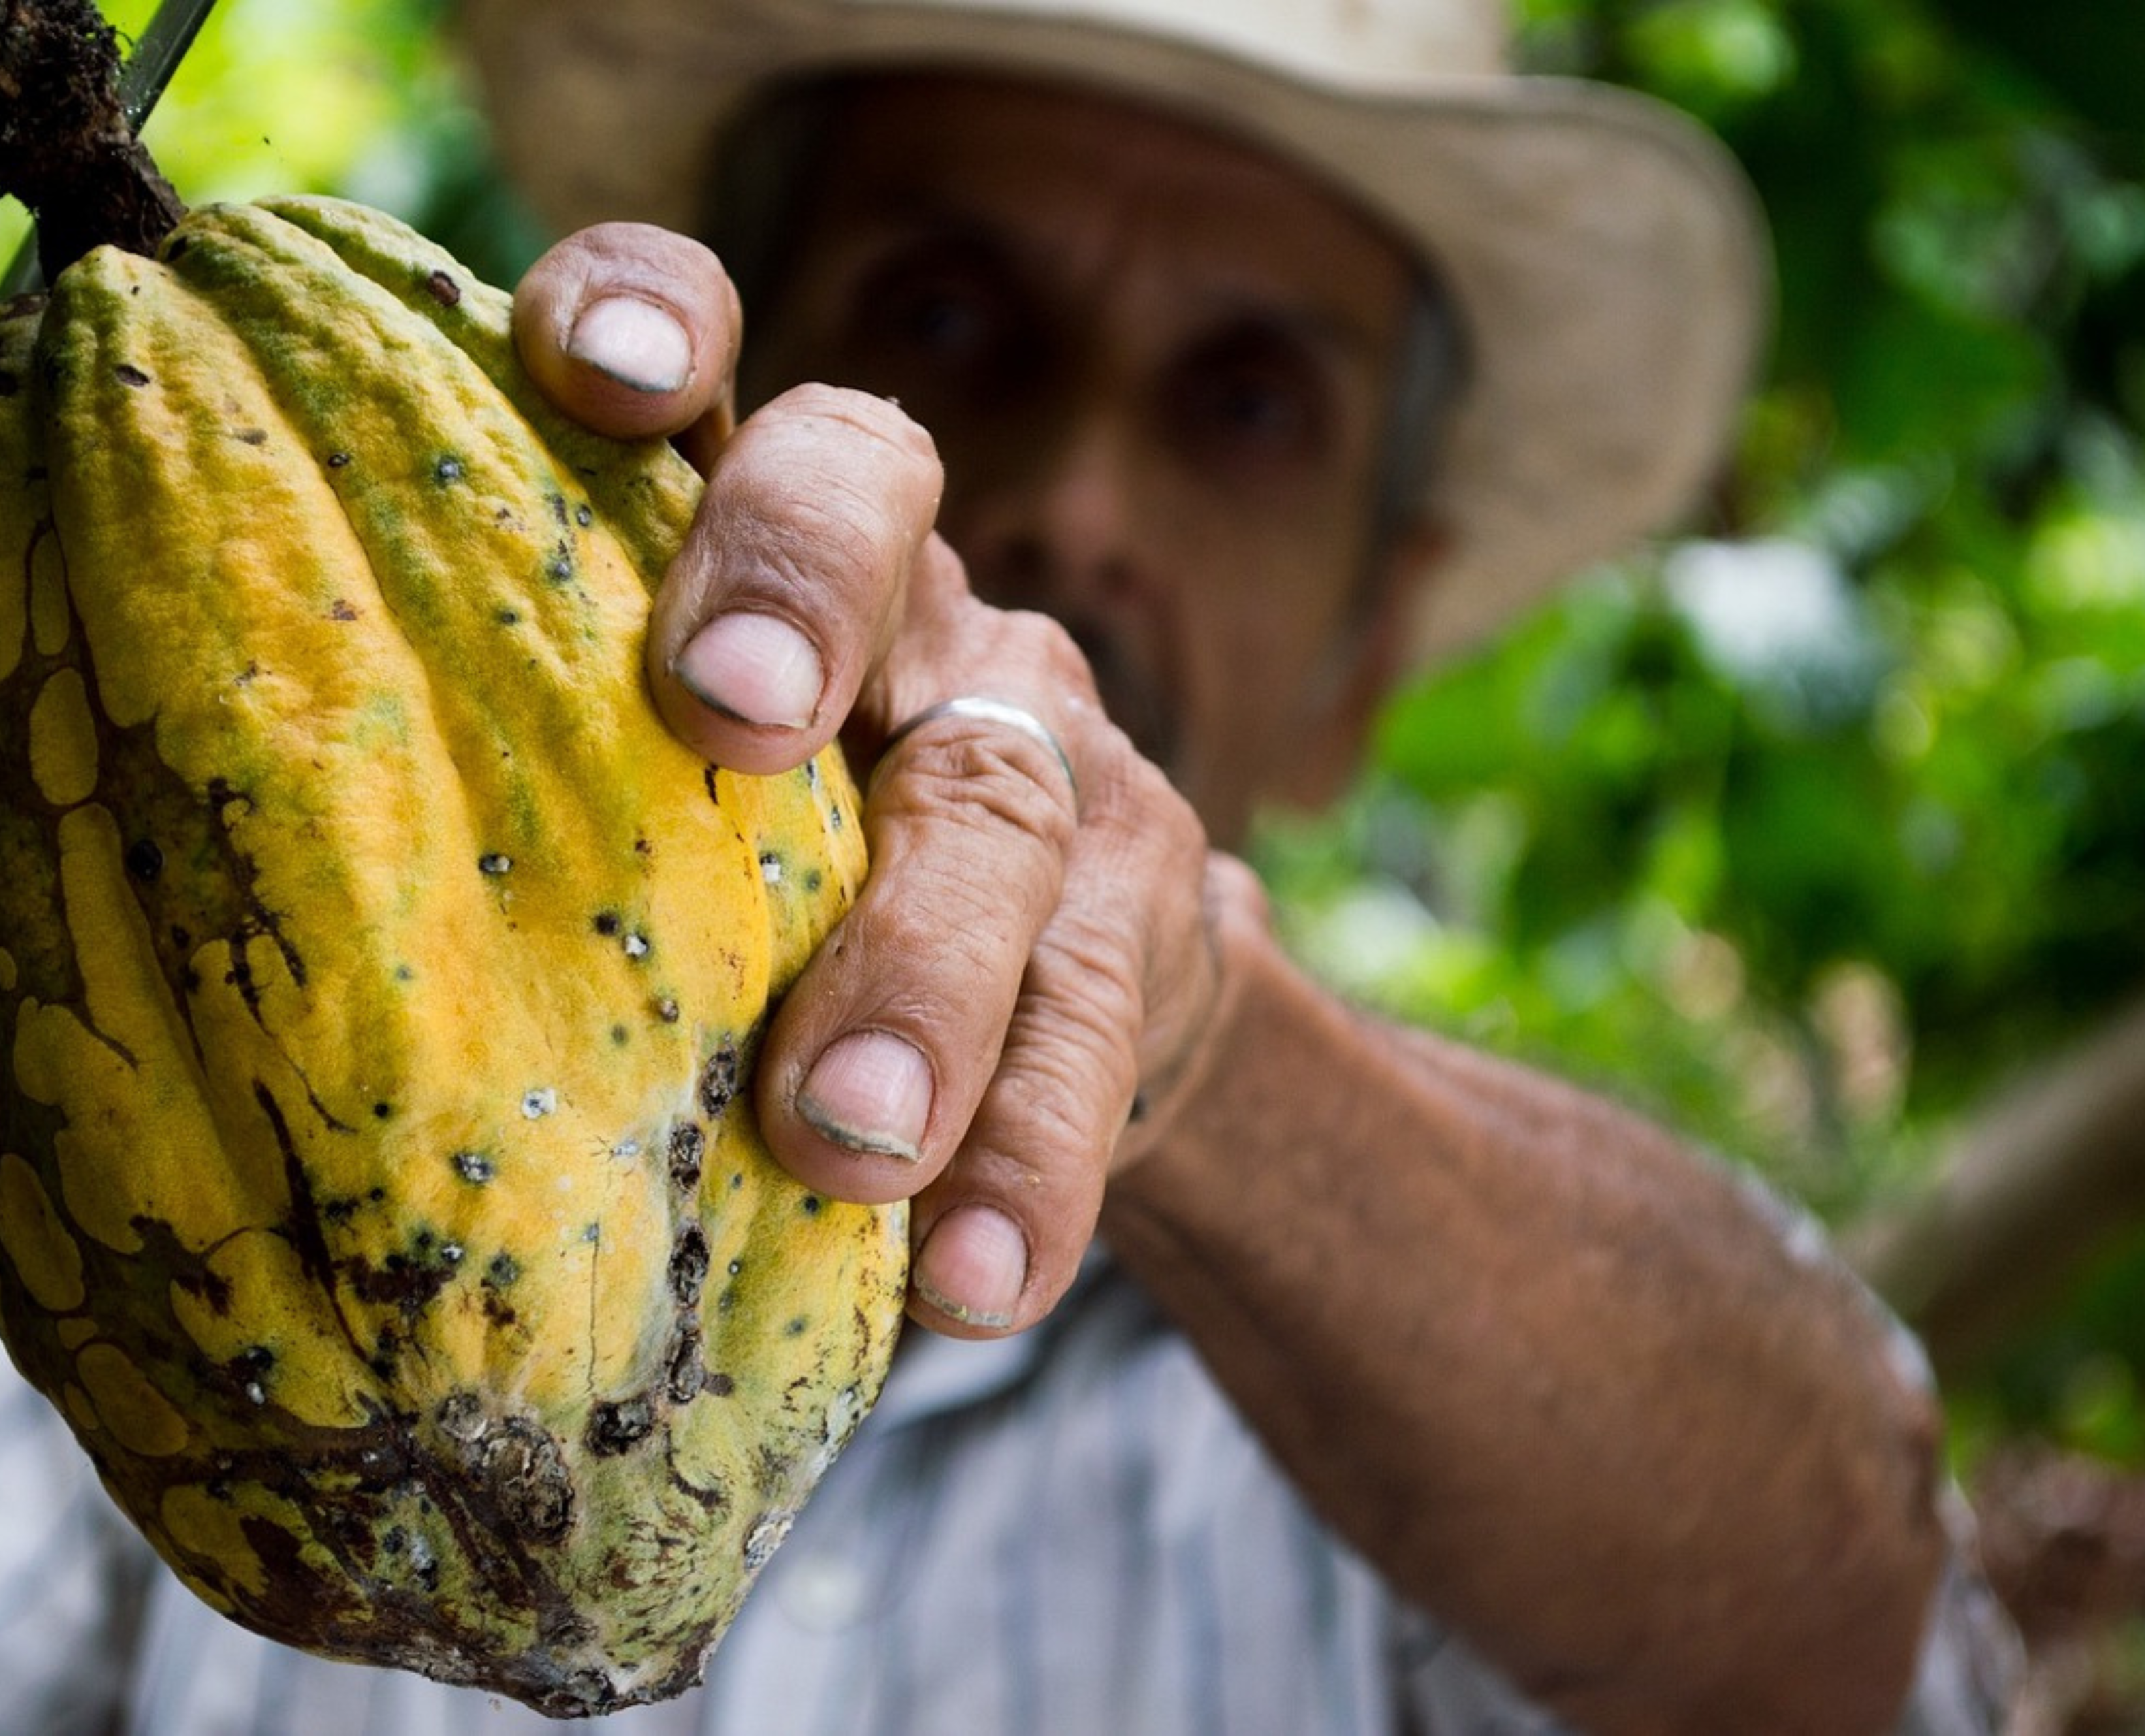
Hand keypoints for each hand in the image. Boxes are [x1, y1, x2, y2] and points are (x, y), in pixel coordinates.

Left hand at [513, 224, 1242, 1336]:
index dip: (663, 316)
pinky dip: (1031, 1157)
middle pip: (874, 511)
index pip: (719, 367)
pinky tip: (974, 1279)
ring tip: (844, 1139)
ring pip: (1000, 807)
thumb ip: (586, 802)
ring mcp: (1047, 748)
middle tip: (733, 720)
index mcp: (766, 553)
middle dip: (798, 593)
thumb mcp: (699, 812)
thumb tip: (349, 942)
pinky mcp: (1147, 912)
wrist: (1089, 994)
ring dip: (922, 970)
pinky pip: (1101, 1023)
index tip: (594, 372)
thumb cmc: (805, 894)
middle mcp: (916, 607)